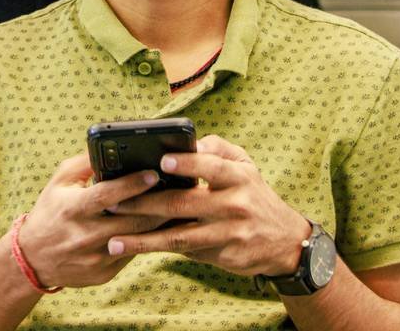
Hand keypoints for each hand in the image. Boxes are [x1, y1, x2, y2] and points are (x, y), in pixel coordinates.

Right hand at [15, 152, 169, 288]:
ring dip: (159, 224)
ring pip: (137, 240)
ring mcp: (95, 258)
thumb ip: (84, 163)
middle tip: (178, 190)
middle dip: (158, 205)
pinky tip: (161, 228)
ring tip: (177, 207)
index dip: (132, 185)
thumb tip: (110, 146)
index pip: (107, 195)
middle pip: (131, 221)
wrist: (33, 258)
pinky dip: (147, 241)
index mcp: (73, 209)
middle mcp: (84, 235)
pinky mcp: (103, 274)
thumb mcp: (59, 182)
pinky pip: (131, 255)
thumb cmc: (50, 212)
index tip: (154, 174)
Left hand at [105, 135, 311, 276]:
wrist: (285, 240)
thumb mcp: (246, 165)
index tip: (162, 161)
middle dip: (145, 204)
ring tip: (114, 239)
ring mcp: (227, 234)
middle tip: (113, 203)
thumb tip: (190, 142)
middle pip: (184, 204)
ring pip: (178, 237)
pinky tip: (133, 249)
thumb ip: (218, 149)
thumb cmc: (254, 195)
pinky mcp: (222, 256)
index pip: (212, 166)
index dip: (188, 163)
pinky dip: (157, 249)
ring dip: (143, 239)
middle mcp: (234, 205)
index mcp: (238, 177)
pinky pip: (185, 252)